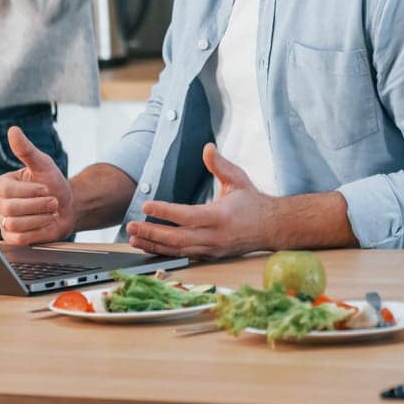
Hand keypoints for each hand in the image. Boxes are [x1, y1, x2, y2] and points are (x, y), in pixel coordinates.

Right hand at [0, 126, 75, 244]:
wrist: (67, 206)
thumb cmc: (53, 183)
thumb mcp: (43, 164)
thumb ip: (26, 149)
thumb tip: (13, 130)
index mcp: (2, 184)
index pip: (5, 190)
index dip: (29, 191)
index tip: (46, 188)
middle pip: (9, 208)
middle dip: (37, 205)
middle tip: (53, 201)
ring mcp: (4, 221)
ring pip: (14, 224)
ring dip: (39, 218)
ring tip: (52, 211)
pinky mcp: (12, 237)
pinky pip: (19, 238)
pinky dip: (37, 231)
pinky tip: (47, 222)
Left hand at [125, 143, 276, 258]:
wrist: (272, 228)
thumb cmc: (253, 202)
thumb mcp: (238, 179)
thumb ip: (220, 164)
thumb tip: (207, 147)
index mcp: (221, 216)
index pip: (187, 216)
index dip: (165, 212)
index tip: (146, 206)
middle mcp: (215, 236)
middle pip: (178, 238)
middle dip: (152, 233)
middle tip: (131, 226)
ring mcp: (212, 249)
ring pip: (178, 250)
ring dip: (154, 245)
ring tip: (134, 239)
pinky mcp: (210, 256)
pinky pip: (184, 256)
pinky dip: (165, 252)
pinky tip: (150, 247)